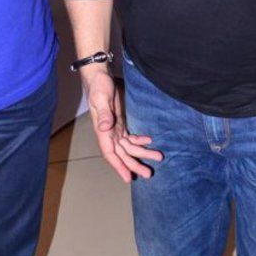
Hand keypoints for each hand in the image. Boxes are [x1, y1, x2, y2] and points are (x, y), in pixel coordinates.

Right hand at [82, 67, 162, 183]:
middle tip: (148, 174)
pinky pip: (130, 137)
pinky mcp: (119, 123)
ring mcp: (114, 129)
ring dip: (141, 153)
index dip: (119, 166)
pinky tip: (149, 142)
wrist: (99, 76)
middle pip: (122, 154)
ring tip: (157, 157)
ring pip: (128, 147)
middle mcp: (108, 133)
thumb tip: (105, 128)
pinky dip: (139, 141)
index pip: (110, 153)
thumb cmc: (98, 86)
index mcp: (102, 130)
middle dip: (134, 164)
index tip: (128, 178)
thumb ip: (104, 114)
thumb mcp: (101, 98)